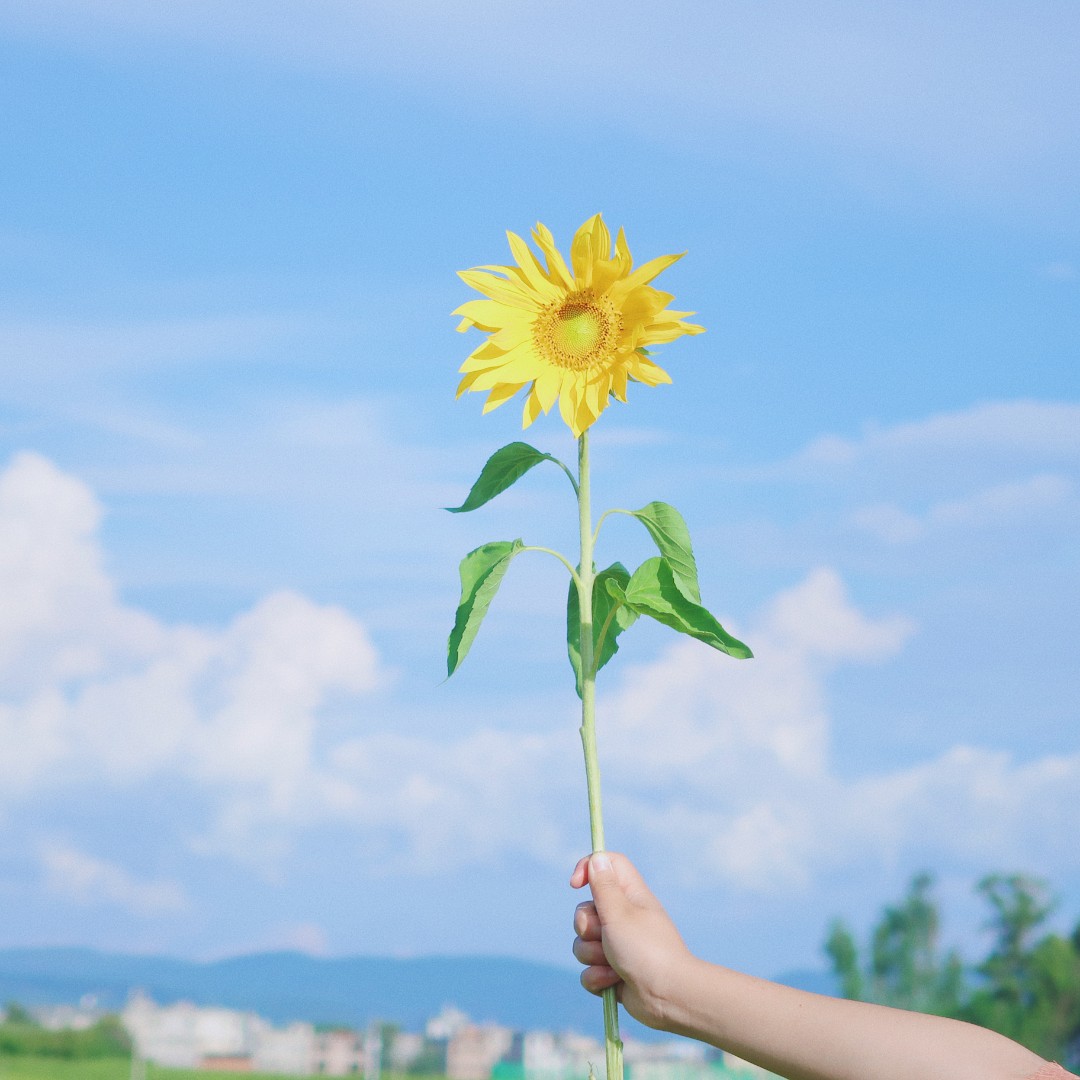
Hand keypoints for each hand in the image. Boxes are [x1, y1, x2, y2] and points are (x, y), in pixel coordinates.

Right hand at [570, 852, 693, 1030]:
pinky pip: (588, 970)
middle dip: (587, 927)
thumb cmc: (646, 949)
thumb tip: (598, 858)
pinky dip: (597, 978)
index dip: (588, 868)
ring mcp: (617, 946)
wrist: (668, 997)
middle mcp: (623, 918)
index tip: (575, 884)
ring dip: (593, 956)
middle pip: (585, 909)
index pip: (607, 865)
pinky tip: (614, 982)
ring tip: (614, 965)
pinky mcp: (612, 972)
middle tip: (606, 935)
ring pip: (582, 943)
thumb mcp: (620, 913)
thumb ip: (604, 886)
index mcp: (629, 895)